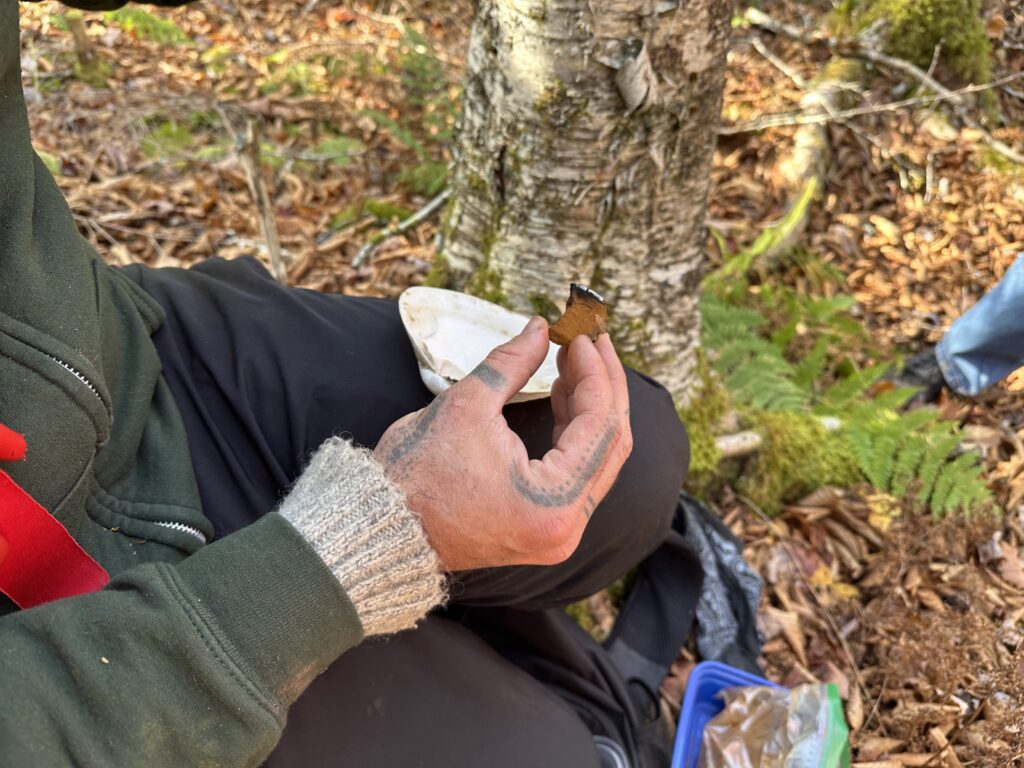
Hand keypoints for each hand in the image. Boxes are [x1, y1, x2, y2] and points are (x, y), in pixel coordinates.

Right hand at [374, 317, 632, 571]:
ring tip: (574, 361)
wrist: (382, 527)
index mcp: (553, 503)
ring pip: (598, 459)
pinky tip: (562, 396)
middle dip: (604, 386)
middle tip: (591, 342)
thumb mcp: (466, 405)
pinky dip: (575, 434)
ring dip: (591, 407)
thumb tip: (540, 328)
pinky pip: (577, 474)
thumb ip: (513, 363)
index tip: (582, 336)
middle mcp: (567, 527)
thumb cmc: (416, 473)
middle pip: (611, 444)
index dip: (595, 372)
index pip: (600, 426)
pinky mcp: (544, 528)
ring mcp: (558, 533)